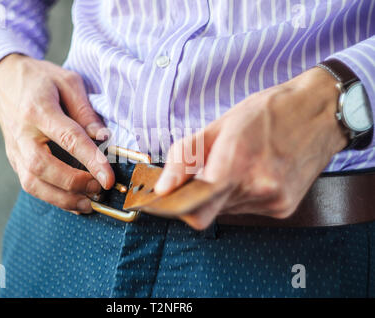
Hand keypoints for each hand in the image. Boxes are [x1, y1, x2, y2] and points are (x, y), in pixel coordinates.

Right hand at [0, 54, 114, 213]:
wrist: (2, 80)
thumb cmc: (40, 80)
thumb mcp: (67, 82)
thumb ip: (85, 111)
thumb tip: (103, 138)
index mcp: (38, 109)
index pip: (68, 138)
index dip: (91, 160)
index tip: (108, 177)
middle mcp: (22, 133)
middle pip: (42, 166)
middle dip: (73, 183)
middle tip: (99, 188)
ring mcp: (15, 149)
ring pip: (32, 183)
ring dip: (62, 198)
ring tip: (89, 202)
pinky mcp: (14, 160)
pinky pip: (30, 185)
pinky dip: (53, 198)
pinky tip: (74, 202)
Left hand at [155, 67, 347, 229]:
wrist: (318, 112)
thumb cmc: (268, 112)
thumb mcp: (219, 125)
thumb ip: (184, 158)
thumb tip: (163, 188)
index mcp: (236, 163)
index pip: (196, 211)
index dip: (179, 206)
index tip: (171, 198)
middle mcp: (257, 187)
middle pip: (209, 213)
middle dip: (200, 197)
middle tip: (205, 173)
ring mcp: (273, 200)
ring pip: (227, 212)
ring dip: (223, 194)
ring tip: (238, 165)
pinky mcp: (284, 208)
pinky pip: (248, 209)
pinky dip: (243, 195)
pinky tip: (254, 172)